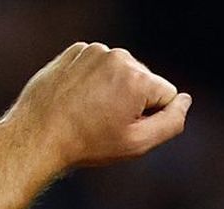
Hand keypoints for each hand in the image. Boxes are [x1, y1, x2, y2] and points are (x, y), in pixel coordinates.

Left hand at [3, 42, 190, 171]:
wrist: (37, 135)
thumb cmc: (89, 143)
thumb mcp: (139, 143)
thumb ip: (172, 122)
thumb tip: (186, 100)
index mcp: (137, 77)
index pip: (168, 96)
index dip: (152, 117)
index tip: (125, 128)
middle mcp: (118, 56)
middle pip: (145, 82)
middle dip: (133, 101)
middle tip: (106, 122)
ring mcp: (93, 51)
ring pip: (122, 73)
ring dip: (113, 91)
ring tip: (91, 111)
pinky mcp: (75, 51)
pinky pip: (99, 67)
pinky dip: (94, 81)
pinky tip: (79, 98)